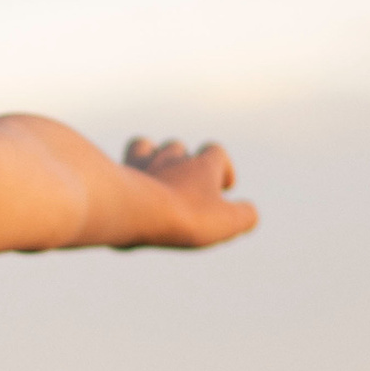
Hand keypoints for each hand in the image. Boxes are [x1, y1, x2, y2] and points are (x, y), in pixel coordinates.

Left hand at [119, 135, 257, 247]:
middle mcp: (173, 156)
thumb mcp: (227, 222)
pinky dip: (131, 167)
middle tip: (187, 190)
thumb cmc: (185, 216)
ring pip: (150, 148)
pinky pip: (126, 159)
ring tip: (158, 181)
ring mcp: (144, 162)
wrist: (135, 212)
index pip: (217, 153)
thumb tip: (249, 214)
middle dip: (185, 166)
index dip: (222, 168)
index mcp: (203, 164)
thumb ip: (245, 216)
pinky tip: (131, 183)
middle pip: (180, 149)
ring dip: (156, 161)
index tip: (224, 188)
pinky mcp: (119, 173)